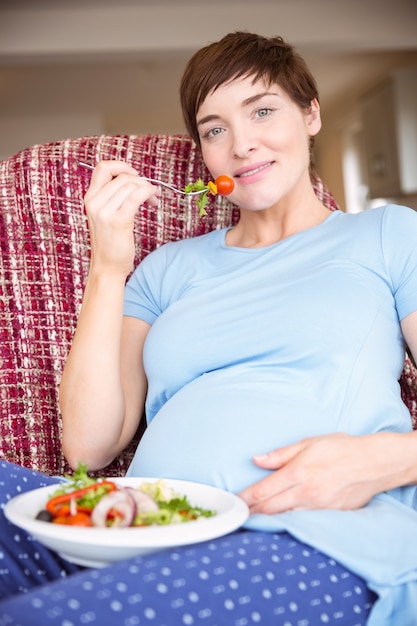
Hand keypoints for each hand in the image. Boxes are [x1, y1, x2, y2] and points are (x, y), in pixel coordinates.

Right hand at [84, 160, 159, 275]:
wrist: (107, 267)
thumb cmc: (110, 243)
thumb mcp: (105, 216)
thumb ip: (112, 198)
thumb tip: (134, 181)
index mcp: (90, 198)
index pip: (102, 168)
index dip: (121, 166)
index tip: (135, 174)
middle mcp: (94, 202)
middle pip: (122, 176)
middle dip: (141, 181)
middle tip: (151, 193)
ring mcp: (105, 211)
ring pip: (131, 184)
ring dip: (148, 188)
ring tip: (153, 200)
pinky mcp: (119, 220)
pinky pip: (136, 196)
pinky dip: (149, 193)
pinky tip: (153, 200)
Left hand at [238, 432, 414, 513]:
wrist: (374, 463)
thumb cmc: (341, 448)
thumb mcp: (309, 443)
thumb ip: (281, 454)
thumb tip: (257, 459)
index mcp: (297, 473)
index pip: (263, 491)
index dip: (245, 499)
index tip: (234, 503)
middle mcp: (305, 493)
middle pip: (269, 509)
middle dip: (251, 513)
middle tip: (237, 515)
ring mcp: (318, 507)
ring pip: (285, 518)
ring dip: (267, 520)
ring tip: (252, 521)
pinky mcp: (329, 515)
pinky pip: (303, 521)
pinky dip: (288, 522)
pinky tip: (279, 522)